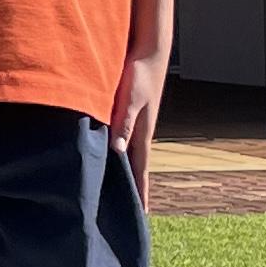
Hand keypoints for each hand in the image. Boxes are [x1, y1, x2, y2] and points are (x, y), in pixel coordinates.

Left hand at [110, 51, 166, 200]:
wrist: (149, 52)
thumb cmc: (139, 74)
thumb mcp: (130, 99)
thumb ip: (123, 123)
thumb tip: (118, 151)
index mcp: (142, 134)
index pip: (140, 171)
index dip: (140, 192)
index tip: (142, 214)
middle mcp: (140, 133)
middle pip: (137, 167)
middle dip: (136, 190)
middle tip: (134, 213)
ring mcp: (137, 124)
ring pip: (130, 155)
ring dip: (128, 174)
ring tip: (124, 192)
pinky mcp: (131, 114)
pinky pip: (125, 141)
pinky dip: (121, 155)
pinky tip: (115, 158)